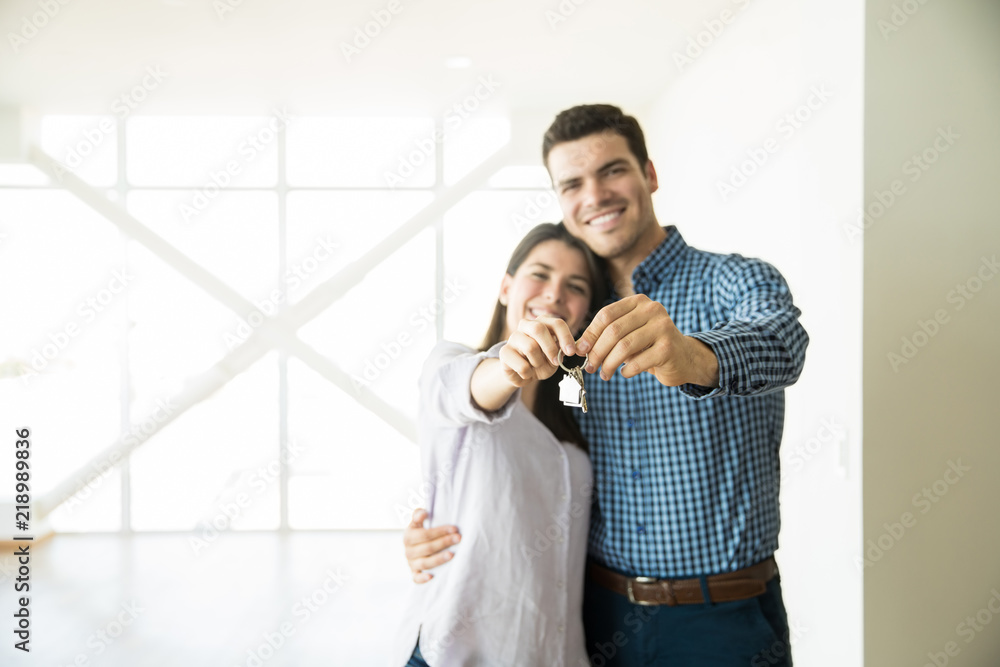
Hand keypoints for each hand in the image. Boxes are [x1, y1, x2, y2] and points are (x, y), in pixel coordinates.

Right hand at [403, 508, 460, 582]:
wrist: (416, 547)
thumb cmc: (421, 532)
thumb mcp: (417, 522)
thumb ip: (418, 514)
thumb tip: (423, 513)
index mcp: (408, 537)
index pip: (425, 534)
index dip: (440, 531)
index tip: (454, 528)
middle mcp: (408, 551)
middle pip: (427, 548)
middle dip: (444, 542)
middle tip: (458, 538)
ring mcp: (411, 563)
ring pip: (424, 563)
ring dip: (438, 559)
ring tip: (452, 554)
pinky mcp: (414, 574)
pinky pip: (416, 578)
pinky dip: (422, 579)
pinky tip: (431, 577)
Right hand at [497, 316, 578, 386]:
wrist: (523, 374)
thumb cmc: (541, 361)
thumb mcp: (555, 356)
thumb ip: (560, 350)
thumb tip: (566, 349)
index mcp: (541, 323)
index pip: (556, 323)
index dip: (565, 337)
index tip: (571, 352)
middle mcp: (525, 326)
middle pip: (538, 328)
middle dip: (550, 347)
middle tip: (555, 361)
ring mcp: (513, 337)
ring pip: (530, 347)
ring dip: (538, 362)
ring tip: (536, 366)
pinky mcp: (504, 352)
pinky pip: (522, 365)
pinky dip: (528, 373)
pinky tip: (526, 373)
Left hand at [574, 294, 718, 386]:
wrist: (684, 357)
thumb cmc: (649, 345)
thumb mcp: (629, 334)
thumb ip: (607, 335)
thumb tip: (578, 347)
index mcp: (639, 301)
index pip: (606, 315)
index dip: (590, 333)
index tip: (580, 350)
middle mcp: (653, 309)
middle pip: (614, 331)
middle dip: (597, 351)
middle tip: (590, 367)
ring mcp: (663, 327)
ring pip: (624, 347)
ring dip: (609, 364)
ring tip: (604, 374)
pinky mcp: (668, 348)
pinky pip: (638, 362)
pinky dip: (626, 371)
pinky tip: (624, 373)